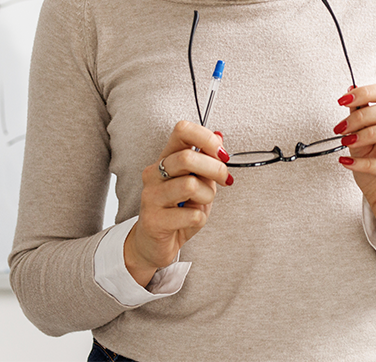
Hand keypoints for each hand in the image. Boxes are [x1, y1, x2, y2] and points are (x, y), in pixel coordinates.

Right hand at [124, 120, 232, 286]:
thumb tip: (219, 136)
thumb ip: (207, 160)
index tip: (222, 154)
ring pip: (190, 185)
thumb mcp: (198, 181)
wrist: (155, 244)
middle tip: (224, 180)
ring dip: (207, 196)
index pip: (182, 131)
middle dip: (215, 169)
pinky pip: (191, 215)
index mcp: (166, 158)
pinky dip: (200, 219)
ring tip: (201, 204)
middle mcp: (154, 173)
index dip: (207, 139)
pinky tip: (190, 221)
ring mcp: (151, 196)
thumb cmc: (179, 209)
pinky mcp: (153, 220)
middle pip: (187, 157)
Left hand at [334, 83, 375, 259]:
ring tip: (348, 143)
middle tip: (341, 128)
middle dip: (363, 115)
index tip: (343, 100)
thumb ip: (359, 119)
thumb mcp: (362, 144)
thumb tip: (350, 92)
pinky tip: (349, 164)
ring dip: (370, 133)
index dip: (367, 92)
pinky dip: (368, 164)